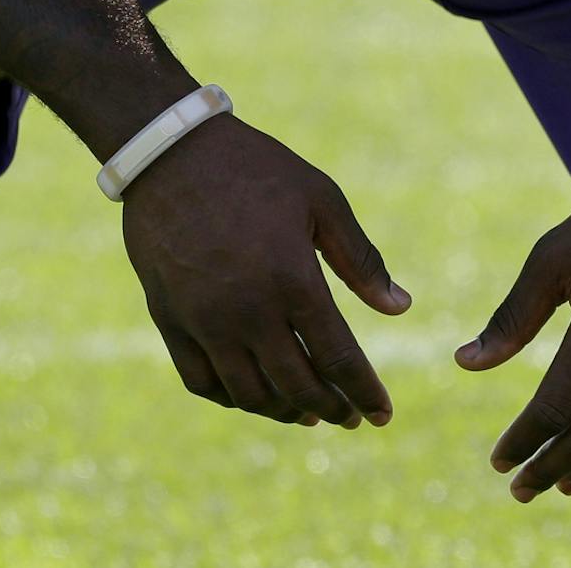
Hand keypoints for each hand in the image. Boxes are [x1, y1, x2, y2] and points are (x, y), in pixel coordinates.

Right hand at [121, 114, 409, 427]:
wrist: (172, 153)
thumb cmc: (257, 170)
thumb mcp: (321, 200)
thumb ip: (361, 260)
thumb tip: (400, 308)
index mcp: (292, 281)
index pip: (337, 359)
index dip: (364, 392)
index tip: (382, 415)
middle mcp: (247, 312)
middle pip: (297, 386)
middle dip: (331, 408)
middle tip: (350, 417)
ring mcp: (204, 321)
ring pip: (249, 394)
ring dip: (284, 411)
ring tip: (308, 412)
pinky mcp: (170, 321)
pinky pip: (203, 381)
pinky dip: (232, 398)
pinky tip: (254, 395)